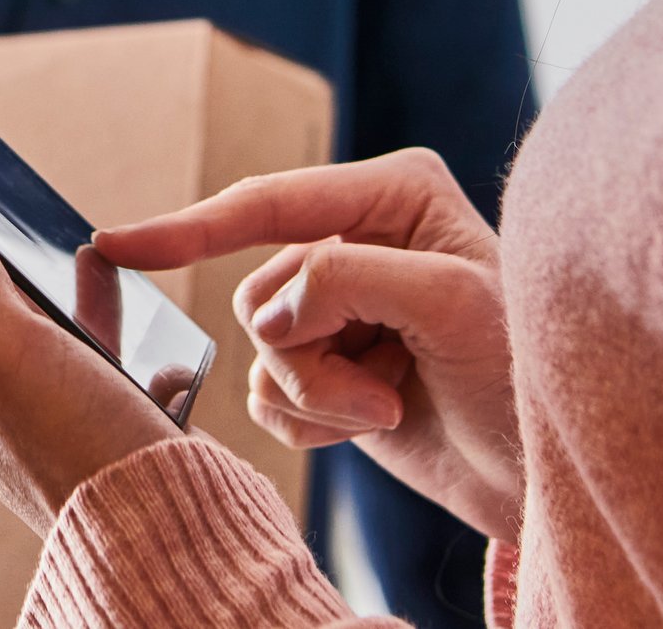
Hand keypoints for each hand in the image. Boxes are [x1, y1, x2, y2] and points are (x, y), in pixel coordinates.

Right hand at [96, 149, 521, 539]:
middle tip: (381, 388)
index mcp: (393, 192)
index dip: (192, 226)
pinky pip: (270, 394)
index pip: (271, 202)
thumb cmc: (523, 370)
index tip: (116, 243)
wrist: (546, 470)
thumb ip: (348, 280)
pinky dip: (314, 421)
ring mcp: (342, 301)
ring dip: (319, 394)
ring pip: (260, 346)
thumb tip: (268, 313)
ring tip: (388, 406)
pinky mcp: (331, 362)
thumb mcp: (450, 304)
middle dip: (310, 353)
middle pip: (261, 290)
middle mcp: (359, 235)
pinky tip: (375, 421)